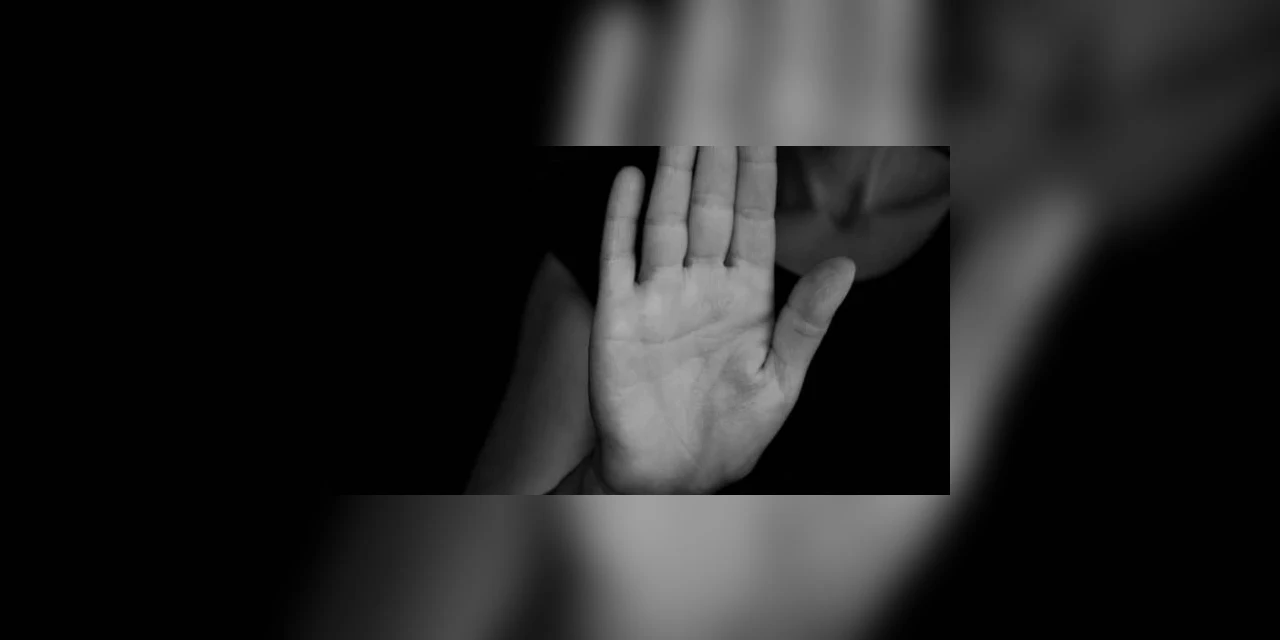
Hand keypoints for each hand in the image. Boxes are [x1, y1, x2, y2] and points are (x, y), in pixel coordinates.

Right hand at [589, 146, 857, 492]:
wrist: (671, 481)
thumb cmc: (731, 436)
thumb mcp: (783, 381)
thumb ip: (809, 322)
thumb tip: (846, 266)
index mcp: (746, 300)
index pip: (755, 224)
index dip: (760, 179)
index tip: (768, 133)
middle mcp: (701, 289)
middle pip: (710, 211)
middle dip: (716, 162)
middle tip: (722, 110)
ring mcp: (657, 300)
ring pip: (666, 223)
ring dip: (673, 177)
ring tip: (680, 131)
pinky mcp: (618, 318)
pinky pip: (618, 258)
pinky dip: (621, 218)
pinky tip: (630, 179)